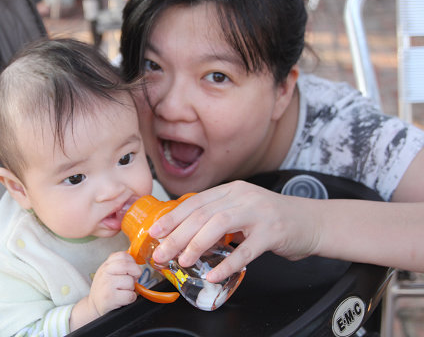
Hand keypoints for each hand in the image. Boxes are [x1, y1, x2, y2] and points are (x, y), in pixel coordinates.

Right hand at [87, 251, 141, 316]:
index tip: (132, 268)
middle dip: (136, 272)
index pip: (123, 255)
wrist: (93, 305)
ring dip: (132, 288)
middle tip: (135, 278)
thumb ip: (119, 264)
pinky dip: (131, 298)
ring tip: (123, 290)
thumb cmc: (104, 288)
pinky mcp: (111, 298)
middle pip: (127, 265)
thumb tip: (136, 263)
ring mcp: (107, 285)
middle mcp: (105, 273)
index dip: (132, 261)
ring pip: (130, 282)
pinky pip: (130, 295)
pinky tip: (123, 298)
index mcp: (106, 265)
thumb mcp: (108, 272)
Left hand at [148, 181, 321, 282]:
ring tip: (182, 261)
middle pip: (202, 214)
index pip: (195, 201)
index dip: (173, 217)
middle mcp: (243, 197)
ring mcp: (258, 213)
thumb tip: (186, 235)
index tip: (155, 232)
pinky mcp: (273, 233)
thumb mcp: (242, 210)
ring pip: (219, 225)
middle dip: (177, 234)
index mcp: (232, 190)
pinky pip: (246, 251)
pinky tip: (213, 275)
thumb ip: (218, 216)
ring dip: (196, 244)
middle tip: (162, 253)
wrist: (312, 221)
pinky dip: (227, 264)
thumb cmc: (272, 219)